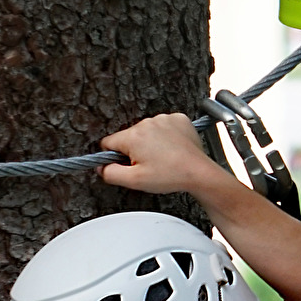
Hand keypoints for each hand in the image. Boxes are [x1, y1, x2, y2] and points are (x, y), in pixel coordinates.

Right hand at [99, 113, 224, 196]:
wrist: (199, 172)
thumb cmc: (170, 176)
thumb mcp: (134, 181)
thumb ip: (110, 173)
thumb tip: (100, 167)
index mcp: (133, 136)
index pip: (108, 142)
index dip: (115, 156)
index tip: (128, 165)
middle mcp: (147, 122)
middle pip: (129, 136)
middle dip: (134, 150)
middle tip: (150, 164)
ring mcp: (164, 119)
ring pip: (147, 131)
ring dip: (151, 142)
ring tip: (164, 158)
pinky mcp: (179, 119)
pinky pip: (164, 126)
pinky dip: (166, 135)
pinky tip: (172, 148)